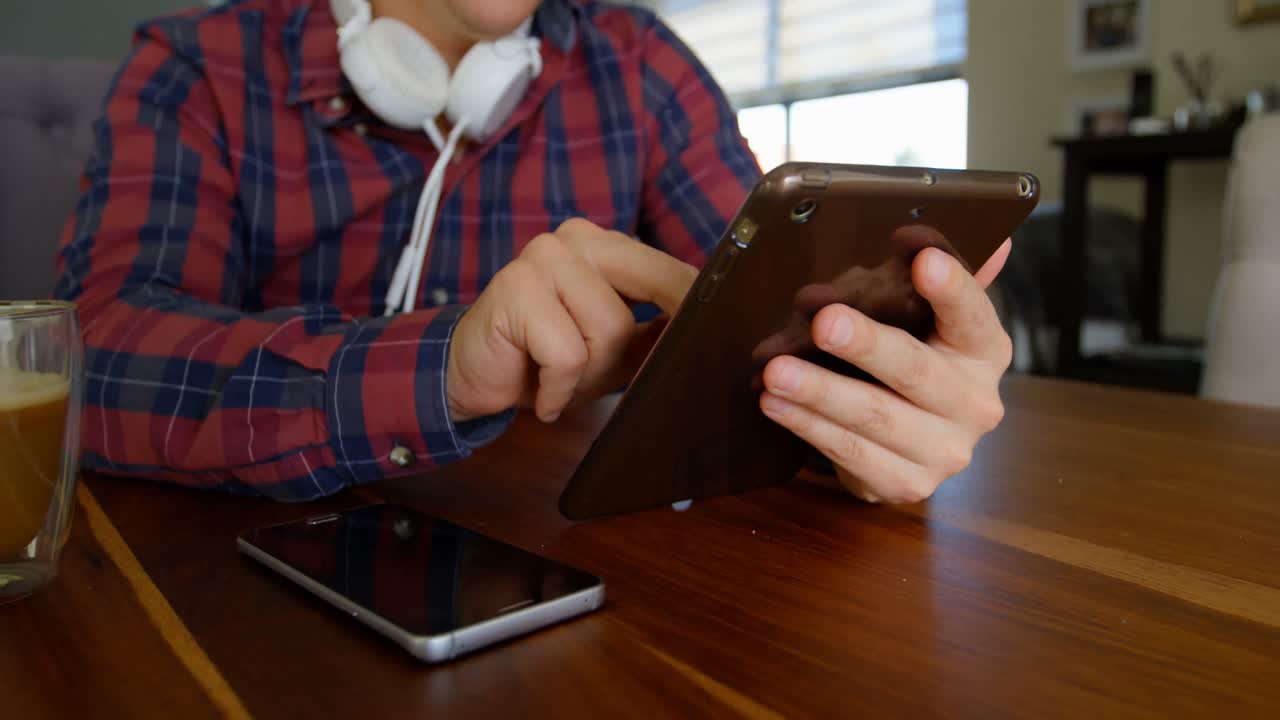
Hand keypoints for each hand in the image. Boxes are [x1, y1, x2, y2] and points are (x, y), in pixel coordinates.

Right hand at [447, 218, 694, 422]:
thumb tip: (707, 332)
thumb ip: (655, 335)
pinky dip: (559, 390)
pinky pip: (570, 354)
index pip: (670, 270)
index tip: (715, 337)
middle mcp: (576, 239)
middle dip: (640, 345)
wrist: (471, 377)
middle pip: (653, 290)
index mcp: (605, 245)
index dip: (695, 308)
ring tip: (562, 381)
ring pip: (612, 329)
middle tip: (614, 377)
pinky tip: (542, 394)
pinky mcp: (515, 289)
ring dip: (591, 376)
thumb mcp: (613, 352)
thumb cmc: (544, 361)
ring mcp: (542, 257)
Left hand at [758, 239, 1013, 503]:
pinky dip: (807, 426)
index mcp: (985, 350)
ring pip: (874, 416)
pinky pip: (849, 452)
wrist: (915, 447)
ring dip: (819, 392)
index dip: (951, 287)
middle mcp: (976, 404)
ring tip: (776, 371)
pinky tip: (776, 405)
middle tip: (823, 321)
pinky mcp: (906, 484)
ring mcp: (945, 451)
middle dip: (866, 344)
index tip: (922, 258)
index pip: (973, 313)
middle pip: (915, 369)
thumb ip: (949, 281)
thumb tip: (999, 240)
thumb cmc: (915, 362)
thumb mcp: (929, 321)